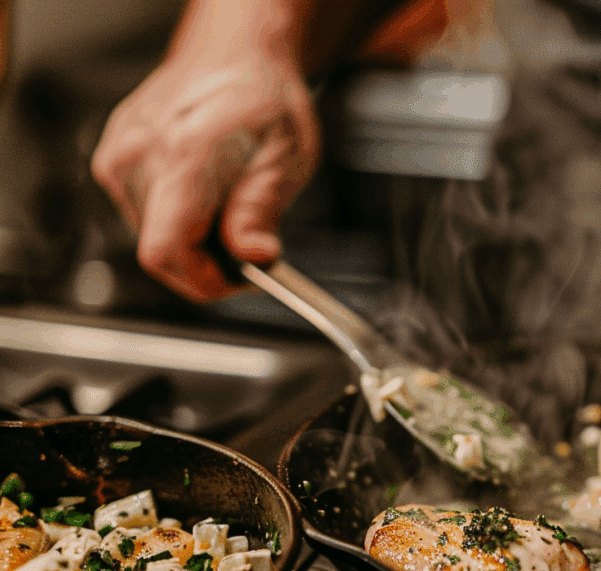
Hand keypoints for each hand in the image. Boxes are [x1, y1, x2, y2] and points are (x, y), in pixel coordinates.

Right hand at [91, 49, 319, 301]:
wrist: (236, 56)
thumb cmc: (264, 99)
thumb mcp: (286, 158)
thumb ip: (262, 211)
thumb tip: (254, 256)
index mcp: (183, 156)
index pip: (167, 252)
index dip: (203, 282)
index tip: (240, 280)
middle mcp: (139, 156)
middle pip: (163, 252)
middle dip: (210, 260)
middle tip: (250, 237)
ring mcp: (119, 158)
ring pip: (154, 237)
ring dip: (196, 239)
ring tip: (230, 202)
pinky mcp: (113, 161)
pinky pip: (145, 215)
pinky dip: (179, 218)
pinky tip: (206, 190)